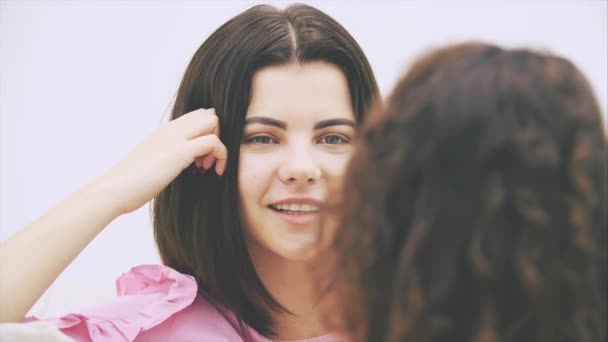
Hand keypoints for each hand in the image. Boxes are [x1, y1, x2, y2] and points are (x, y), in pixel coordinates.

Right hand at [89, 108, 226, 214]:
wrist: (113, 190)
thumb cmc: (131, 183)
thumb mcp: (153, 162)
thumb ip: (167, 156)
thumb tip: (176, 164)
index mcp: (165, 131)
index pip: (197, 116)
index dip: (206, 133)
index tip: (202, 158)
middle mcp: (170, 130)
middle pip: (208, 113)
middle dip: (217, 135)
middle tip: (207, 161)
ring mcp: (175, 138)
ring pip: (212, 120)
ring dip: (219, 144)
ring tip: (207, 167)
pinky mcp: (179, 152)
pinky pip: (213, 141)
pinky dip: (222, 156)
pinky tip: (215, 172)